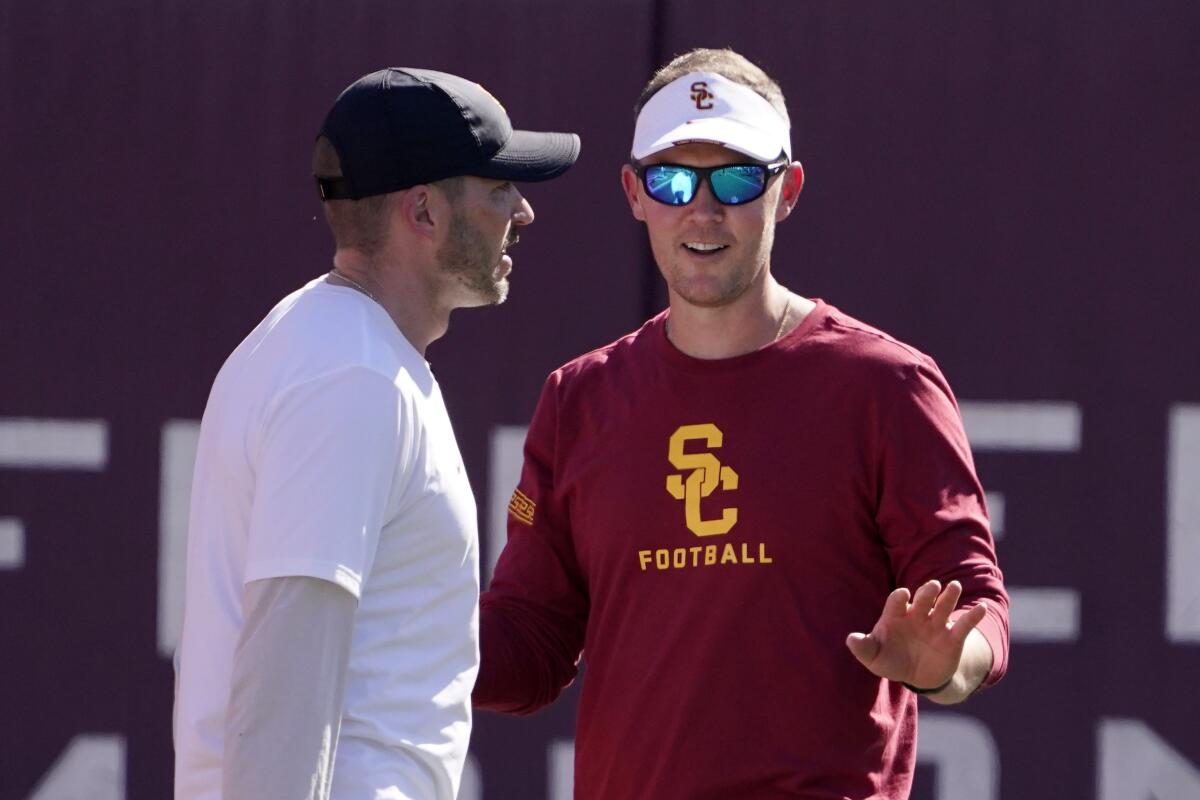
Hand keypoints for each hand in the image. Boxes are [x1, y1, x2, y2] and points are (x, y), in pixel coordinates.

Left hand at [845, 579, 986, 691]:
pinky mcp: (952, 637)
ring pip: (943, 606)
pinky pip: (964, 625)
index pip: (896, 601)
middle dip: (927, 592)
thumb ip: (863, 648)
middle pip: (922, 599)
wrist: (916, 675)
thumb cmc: (890, 659)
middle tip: (932, 586)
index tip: (903, 595)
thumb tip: (850, 639)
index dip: (899, 598)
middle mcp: (917, 615)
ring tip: (953, 587)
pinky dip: (973, 616)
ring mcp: (935, 624)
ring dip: (949, 596)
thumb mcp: (874, 657)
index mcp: (896, 615)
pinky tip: (980, 608)